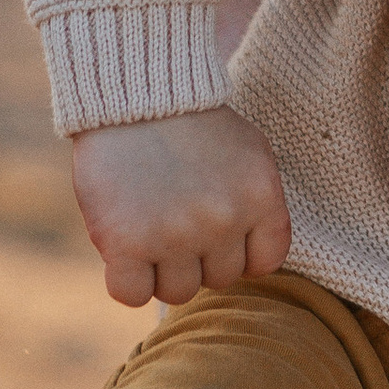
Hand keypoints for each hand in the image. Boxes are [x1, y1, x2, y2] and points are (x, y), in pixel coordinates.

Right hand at [70, 104, 292, 309]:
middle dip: (198, 257)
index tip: (217, 234)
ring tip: (148, 228)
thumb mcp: (248, 153)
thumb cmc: (191, 122)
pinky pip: (132, 294)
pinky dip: (126, 280)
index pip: (264, 263)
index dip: (238, 253)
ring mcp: (176, 235)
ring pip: (177, 292)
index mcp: (261, 198)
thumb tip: (252, 260)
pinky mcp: (127, 243)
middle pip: (219, 279)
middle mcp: (224, 220)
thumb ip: (257, 204)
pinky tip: (123, 252)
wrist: (134, 94)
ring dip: (161, 270)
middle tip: (174, 219)